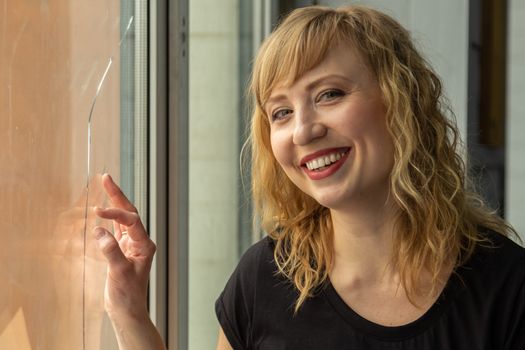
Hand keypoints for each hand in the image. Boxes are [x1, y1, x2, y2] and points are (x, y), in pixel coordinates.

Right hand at [93, 173, 155, 321]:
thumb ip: (111, 251)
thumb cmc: (127, 294)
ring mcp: (132, 244)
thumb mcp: (119, 273)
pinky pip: (117, 228)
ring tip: (106, 184)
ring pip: (123, 218)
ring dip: (114, 202)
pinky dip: (110, 218)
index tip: (97, 213)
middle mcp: (140, 241)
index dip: (115, 213)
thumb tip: (100, 231)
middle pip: (130, 212)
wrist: (127, 310)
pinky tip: (104, 210)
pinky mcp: (123, 250)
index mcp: (145, 244)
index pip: (132, 220)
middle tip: (106, 177)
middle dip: (118, 195)